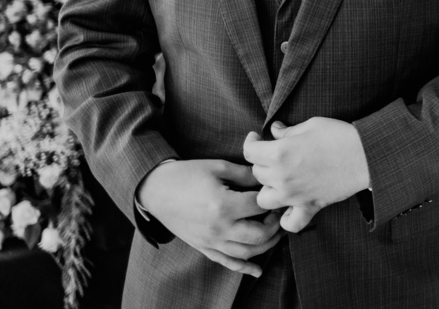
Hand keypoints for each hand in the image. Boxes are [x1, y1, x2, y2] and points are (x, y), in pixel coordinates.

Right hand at [137, 159, 281, 277]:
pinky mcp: (204, 247)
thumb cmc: (187, 175)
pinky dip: (244, 268)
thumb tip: (266, 179)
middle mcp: (218, 228)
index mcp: (223, 205)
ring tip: (276, 233)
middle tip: (280, 213)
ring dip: (267, 245)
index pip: (259, 206)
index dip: (273, 199)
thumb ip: (245, 174)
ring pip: (247, 253)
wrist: (157, 190)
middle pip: (258, 235)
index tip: (279, 192)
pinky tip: (258, 270)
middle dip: (275, 225)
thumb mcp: (218, 167)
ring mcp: (210, 241)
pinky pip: (227, 262)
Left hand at [243, 117, 370, 232]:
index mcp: (279, 153)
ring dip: (268, 189)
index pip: (249, 152)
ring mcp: (294, 195)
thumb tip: (274, 131)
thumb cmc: (338, 135)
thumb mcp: (310, 124)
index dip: (250, 142)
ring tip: (278, 180)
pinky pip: (290, 223)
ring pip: (264, 200)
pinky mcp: (310, 207)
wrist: (366, 154)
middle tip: (274, 154)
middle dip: (262, 162)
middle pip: (256, 173)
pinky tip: (290, 207)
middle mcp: (282, 177)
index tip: (256, 139)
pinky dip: (287, 218)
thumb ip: (288, 131)